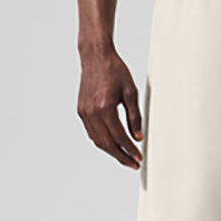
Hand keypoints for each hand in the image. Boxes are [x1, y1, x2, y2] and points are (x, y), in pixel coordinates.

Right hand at [77, 45, 142, 168]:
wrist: (95, 57)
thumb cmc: (115, 70)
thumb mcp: (131, 92)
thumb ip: (135, 116)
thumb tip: (138, 137)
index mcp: (105, 107)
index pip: (119, 137)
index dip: (130, 150)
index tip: (139, 157)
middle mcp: (92, 112)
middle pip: (107, 144)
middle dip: (121, 157)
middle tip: (134, 164)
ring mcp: (84, 112)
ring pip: (97, 141)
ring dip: (111, 152)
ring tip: (125, 157)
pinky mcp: (81, 111)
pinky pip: (92, 133)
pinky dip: (102, 142)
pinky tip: (113, 145)